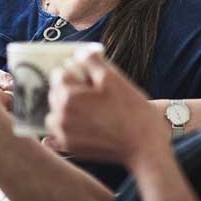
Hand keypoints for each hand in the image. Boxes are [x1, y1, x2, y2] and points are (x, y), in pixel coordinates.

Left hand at [45, 51, 166, 167]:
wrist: (144, 146)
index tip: (89, 76)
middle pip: (56, 92)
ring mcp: (63, 134)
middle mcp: (60, 116)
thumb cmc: (131, 111)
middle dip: (70, 89)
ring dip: (67, 107)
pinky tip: (89, 122)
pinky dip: (69, 124)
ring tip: (91, 108)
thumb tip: (78, 53)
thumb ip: (90, 60)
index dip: (75, 71)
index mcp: (68, 96)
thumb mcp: (112, 77)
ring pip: (56, 112)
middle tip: (93, 93)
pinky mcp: (70, 148)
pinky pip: (60, 130)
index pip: (59, 73)